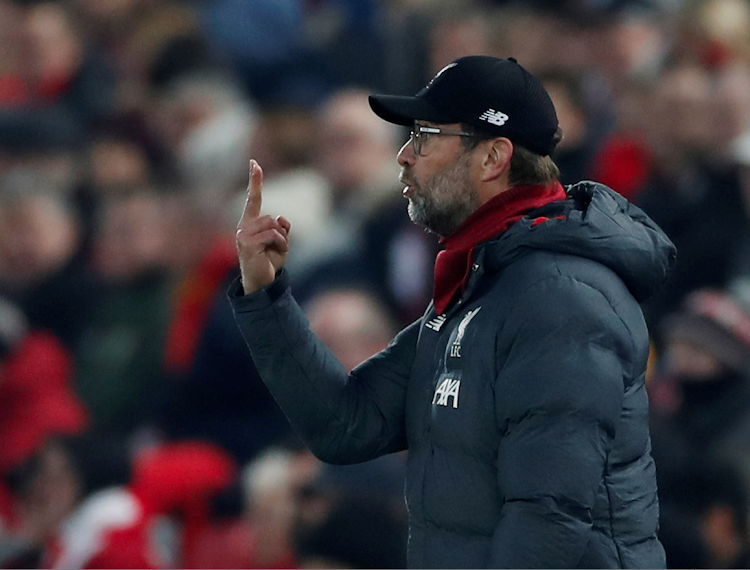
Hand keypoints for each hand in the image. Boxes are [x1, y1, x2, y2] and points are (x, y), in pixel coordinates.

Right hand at [236, 160, 290, 293]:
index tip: (254, 162)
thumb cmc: (270, 262)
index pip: (253, 198)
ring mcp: (243, 234)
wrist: (262, 283)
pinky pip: (272, 235)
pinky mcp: (246, 243)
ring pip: (273, 225)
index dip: (254, 180)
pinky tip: (272, 255)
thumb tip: (281, 217)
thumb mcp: (281, 242)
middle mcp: (244, 227)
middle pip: (272, 217)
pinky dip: (279, 244)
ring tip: (273, 253)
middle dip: (281, 233)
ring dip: (281, 240)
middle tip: (276, 249)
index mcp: (250, 223)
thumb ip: (282, 228)